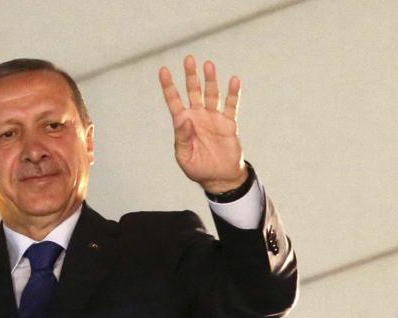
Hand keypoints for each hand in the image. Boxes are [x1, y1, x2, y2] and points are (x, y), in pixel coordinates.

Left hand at [159, 55, 246, 192]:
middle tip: (189, 59)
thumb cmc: (198, 168)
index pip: (174, 100)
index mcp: (183, 123)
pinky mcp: (228, 123)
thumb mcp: (184, 155)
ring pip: (211, 94)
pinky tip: (234, 80)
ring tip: (208, 65)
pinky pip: (231, 105)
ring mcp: (213, 118)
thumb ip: (182, 136)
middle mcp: (198, 116)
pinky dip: (233, 93)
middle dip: (191, 76)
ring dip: (210, 80)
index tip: (163, 70)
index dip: (168, 86)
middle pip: (193, 91)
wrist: (220, 178)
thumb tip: (185, 118)